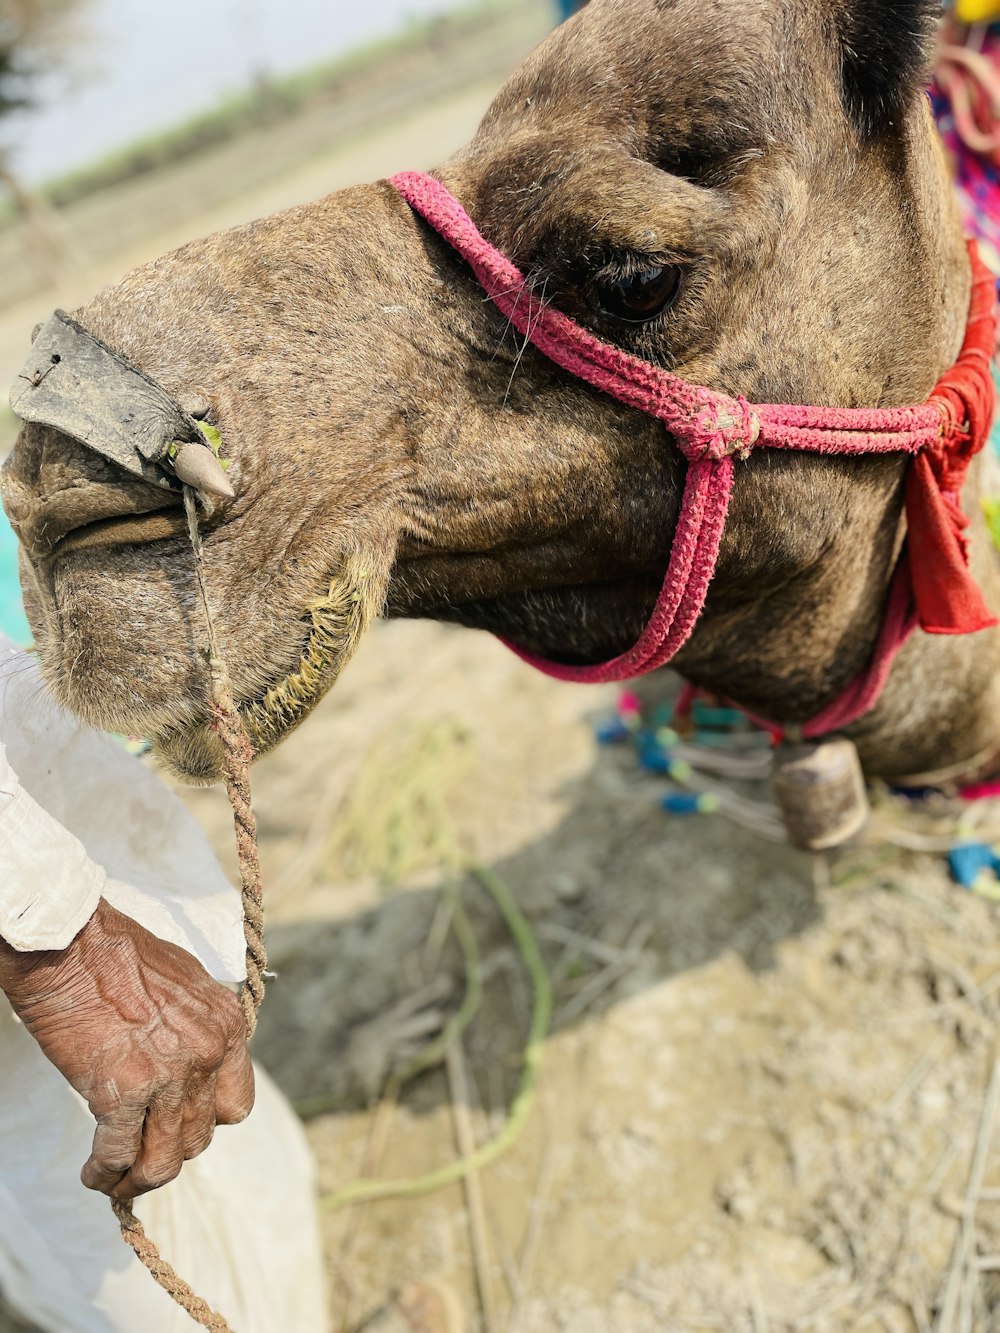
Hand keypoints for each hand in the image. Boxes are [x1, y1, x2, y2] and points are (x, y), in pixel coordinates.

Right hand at [0, 899, 253, 1198]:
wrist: (73, 944)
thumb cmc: (120, 955)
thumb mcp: (187, 983)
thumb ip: (199, 1028)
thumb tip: (195, 1061)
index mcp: (226, 1028)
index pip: (236, 1106)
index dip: (206, 1122)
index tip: (181, 1123)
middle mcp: (206, 1056)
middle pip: (198, 1138)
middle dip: (169, 1151)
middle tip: (141, 1155)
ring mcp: (167, 1078)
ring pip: (164, 1161)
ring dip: (138, 1179)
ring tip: (117, 1181)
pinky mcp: (120, 1093)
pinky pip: (119, 1155)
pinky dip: (105, 1174)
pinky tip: (93, 1174)